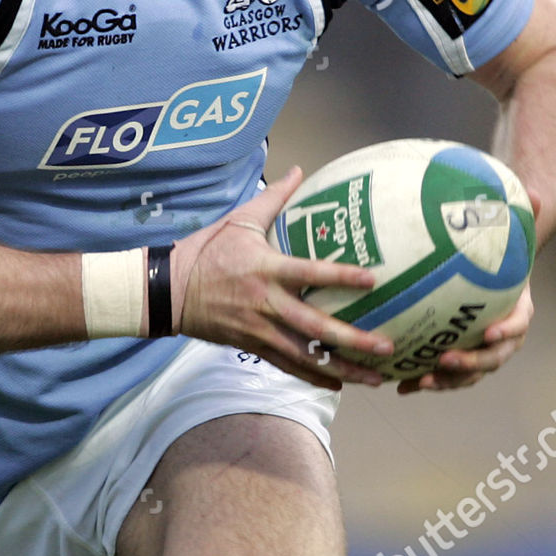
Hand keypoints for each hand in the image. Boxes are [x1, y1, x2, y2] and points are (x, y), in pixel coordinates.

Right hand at [174, 166, 394, 390]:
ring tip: (374, 378)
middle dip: (353, 340)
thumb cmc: (206, 251)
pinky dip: (313, 377)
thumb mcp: (238, 220)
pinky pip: (287, 366)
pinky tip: (339, 384)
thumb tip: (299, 171)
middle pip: (315, 327)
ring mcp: (259, 329)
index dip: (341, 276)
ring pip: (306, 356)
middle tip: (386, 347)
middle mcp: (266, 303)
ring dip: (342, 369)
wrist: (168, 290)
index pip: (310, 272)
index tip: (372, 279)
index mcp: (266, 269)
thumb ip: (273, 198)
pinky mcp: (251, 346)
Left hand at [396, 188, 541, 394]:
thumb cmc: (500, 254)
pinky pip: (444, 376)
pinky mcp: (458, 359)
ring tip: (420, 382)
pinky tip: (398, 386)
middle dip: (470, 363)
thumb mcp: (509, 236)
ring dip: (445, 381)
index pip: (517, 325)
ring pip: (467, 374)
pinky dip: (423, 380)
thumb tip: (533, 191)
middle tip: (446, 359)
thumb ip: (519, 217)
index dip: (506, 332)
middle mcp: (502, 338)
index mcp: (518, 311)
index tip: (490, 333)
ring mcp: (480, 353)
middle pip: (492, 359)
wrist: (494, 277)